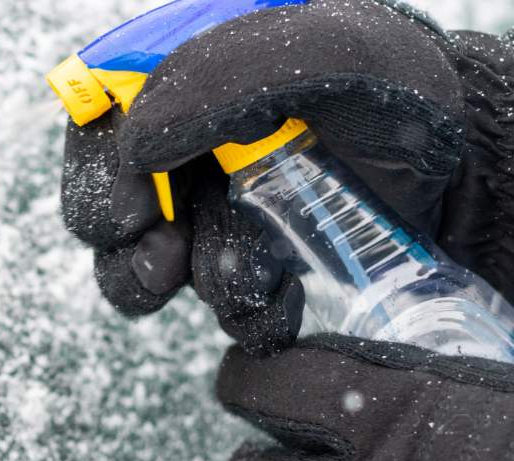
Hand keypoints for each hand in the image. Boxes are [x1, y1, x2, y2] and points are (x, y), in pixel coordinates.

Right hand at [62, 0, 513, 352]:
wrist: (462, 168)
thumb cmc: (401, 93)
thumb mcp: (328, 55)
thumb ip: (225, 76)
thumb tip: (134, 145)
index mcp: (188, 78)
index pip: (97, 119)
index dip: (93, 172)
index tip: (125, 216)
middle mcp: (188, 144)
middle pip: (108, 204)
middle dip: (130, 247)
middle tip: (164, 261)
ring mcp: (214, 204)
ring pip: (150, 265)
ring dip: (191, 282)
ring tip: (246, 281)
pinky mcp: (246, 256)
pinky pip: (213, 299)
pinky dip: (239, 311)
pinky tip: (277, 302)